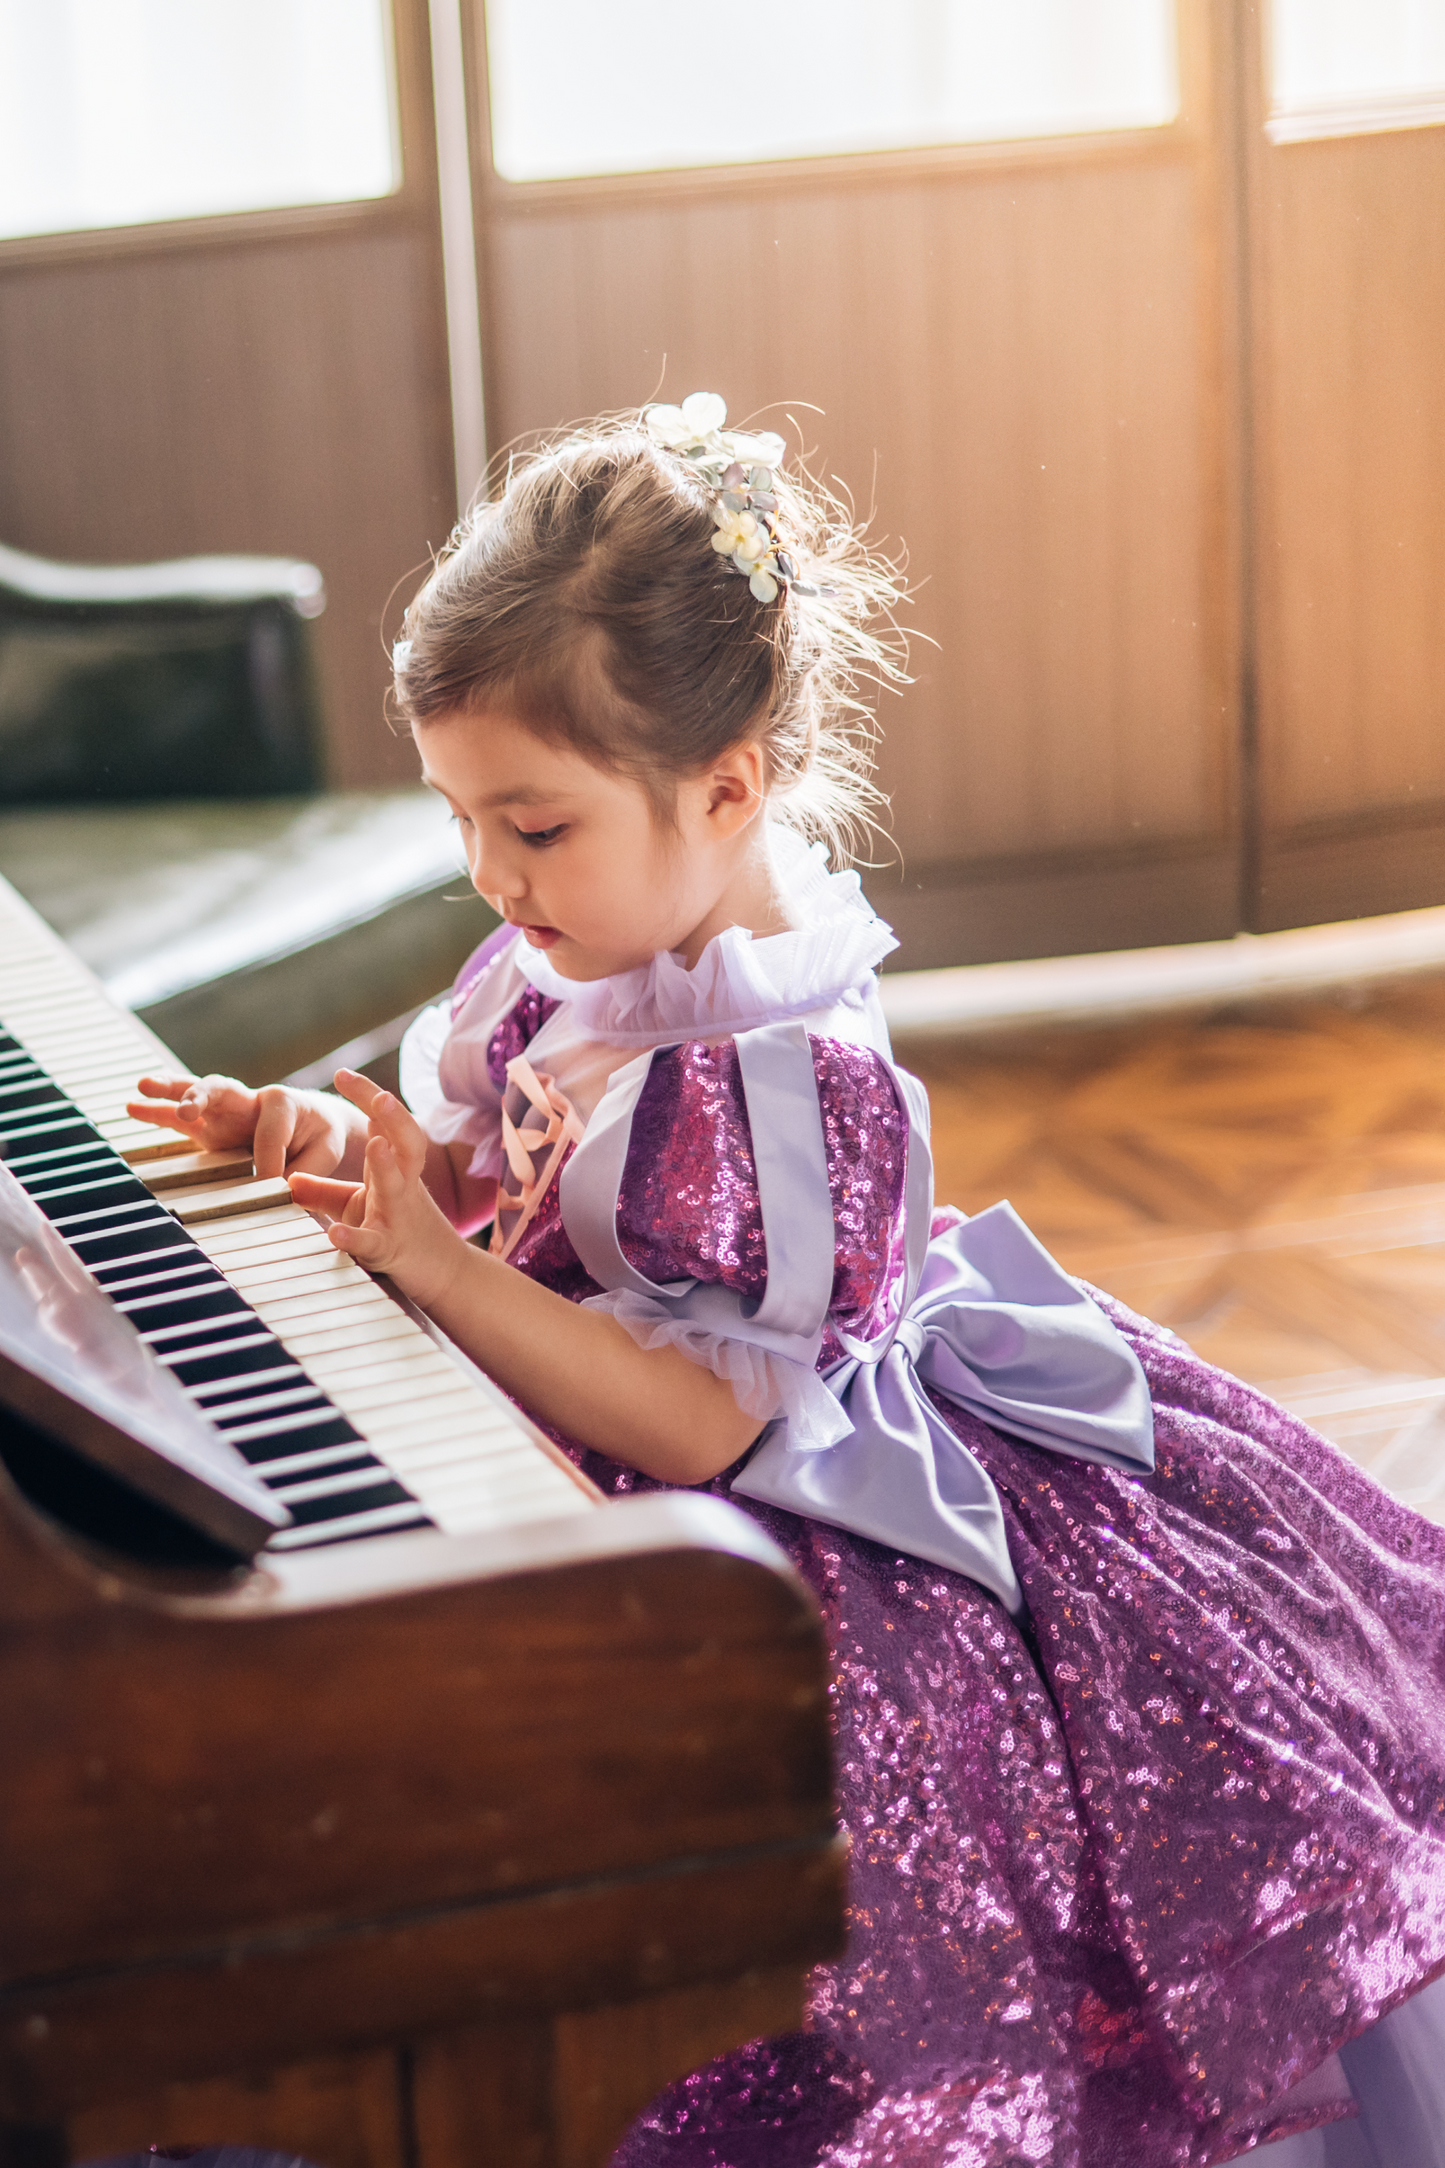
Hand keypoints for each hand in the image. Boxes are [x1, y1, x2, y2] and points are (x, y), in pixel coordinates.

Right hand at [126, 1073, 353, 1177]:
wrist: (318, 1127)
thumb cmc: (322, 1138)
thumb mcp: (324, 1152)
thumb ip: (305, 1169)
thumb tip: (280, 1191)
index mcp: (283, 1102)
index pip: (268, 1134)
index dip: (269, 1162)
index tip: (274, 1186)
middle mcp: (249, 1099)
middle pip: (222, 1090)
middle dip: (203, 1098)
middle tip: (186, 1110)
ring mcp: (225, 1111)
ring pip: (195, 1095)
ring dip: (170, 1092)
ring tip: (142, 1086)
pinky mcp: (210, 1126)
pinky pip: (181, 1117)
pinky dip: (158, 1112)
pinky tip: (132, 1107)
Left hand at [288, 1070, 465, 1310]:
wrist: (444, 1275)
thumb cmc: (398, 1232)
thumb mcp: (354, 1204)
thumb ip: (321, 1189)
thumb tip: (286, 1175)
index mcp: (394, 1168)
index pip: (387, 1122)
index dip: (369, 1096)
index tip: (342, 1073)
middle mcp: (402, 1185)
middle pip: (407, 1142)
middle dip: (394, 1117)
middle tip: (379, 1096)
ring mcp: (399, 1216)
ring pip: (397, 1186)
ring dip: (387, 1166)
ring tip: (375, 1146)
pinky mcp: (390, 1250)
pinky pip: (372, 1242)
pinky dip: (353, 1238)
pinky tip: (334, 1234)